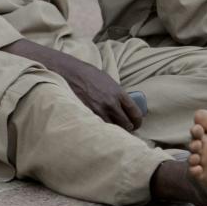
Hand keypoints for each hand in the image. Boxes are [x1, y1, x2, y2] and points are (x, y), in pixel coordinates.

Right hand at [1, 39, 142, 130]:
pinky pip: (98, 128)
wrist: (68, 73)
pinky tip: (100, 131)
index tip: (136, 124)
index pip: (135, 112)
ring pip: (112, 129)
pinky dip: (100, 131)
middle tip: (126, 130)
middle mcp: (111, 103)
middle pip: (126, 124)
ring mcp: (98, 111)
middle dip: (128, 128)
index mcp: (119, 93)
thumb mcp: (108, 81)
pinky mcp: (86, 116)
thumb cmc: (88, 75)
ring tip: (113, 132)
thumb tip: (125, 106)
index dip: (137, 121)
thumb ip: (117, 94)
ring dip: (114, 132)